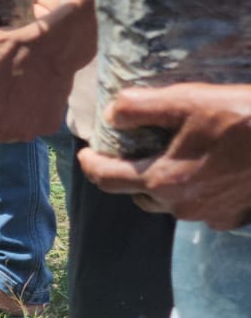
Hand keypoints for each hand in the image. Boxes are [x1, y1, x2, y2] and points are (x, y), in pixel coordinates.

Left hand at [80, 84, 250, 229]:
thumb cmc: (242, 117)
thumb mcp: (187, 100)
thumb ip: (140, 107)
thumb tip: (110, 116)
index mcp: (163, 180)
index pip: (107, 178)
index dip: (90, 164)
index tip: (84, 153)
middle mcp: (181, 206)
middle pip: (137, 194)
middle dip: (126, 175)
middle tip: (128, 152)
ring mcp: (209, 216)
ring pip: (168, 204)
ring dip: (160, 185)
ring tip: (166, 158)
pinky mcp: (234, 217)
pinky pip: (201, 208)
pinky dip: (194, 192)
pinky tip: (204, 171)